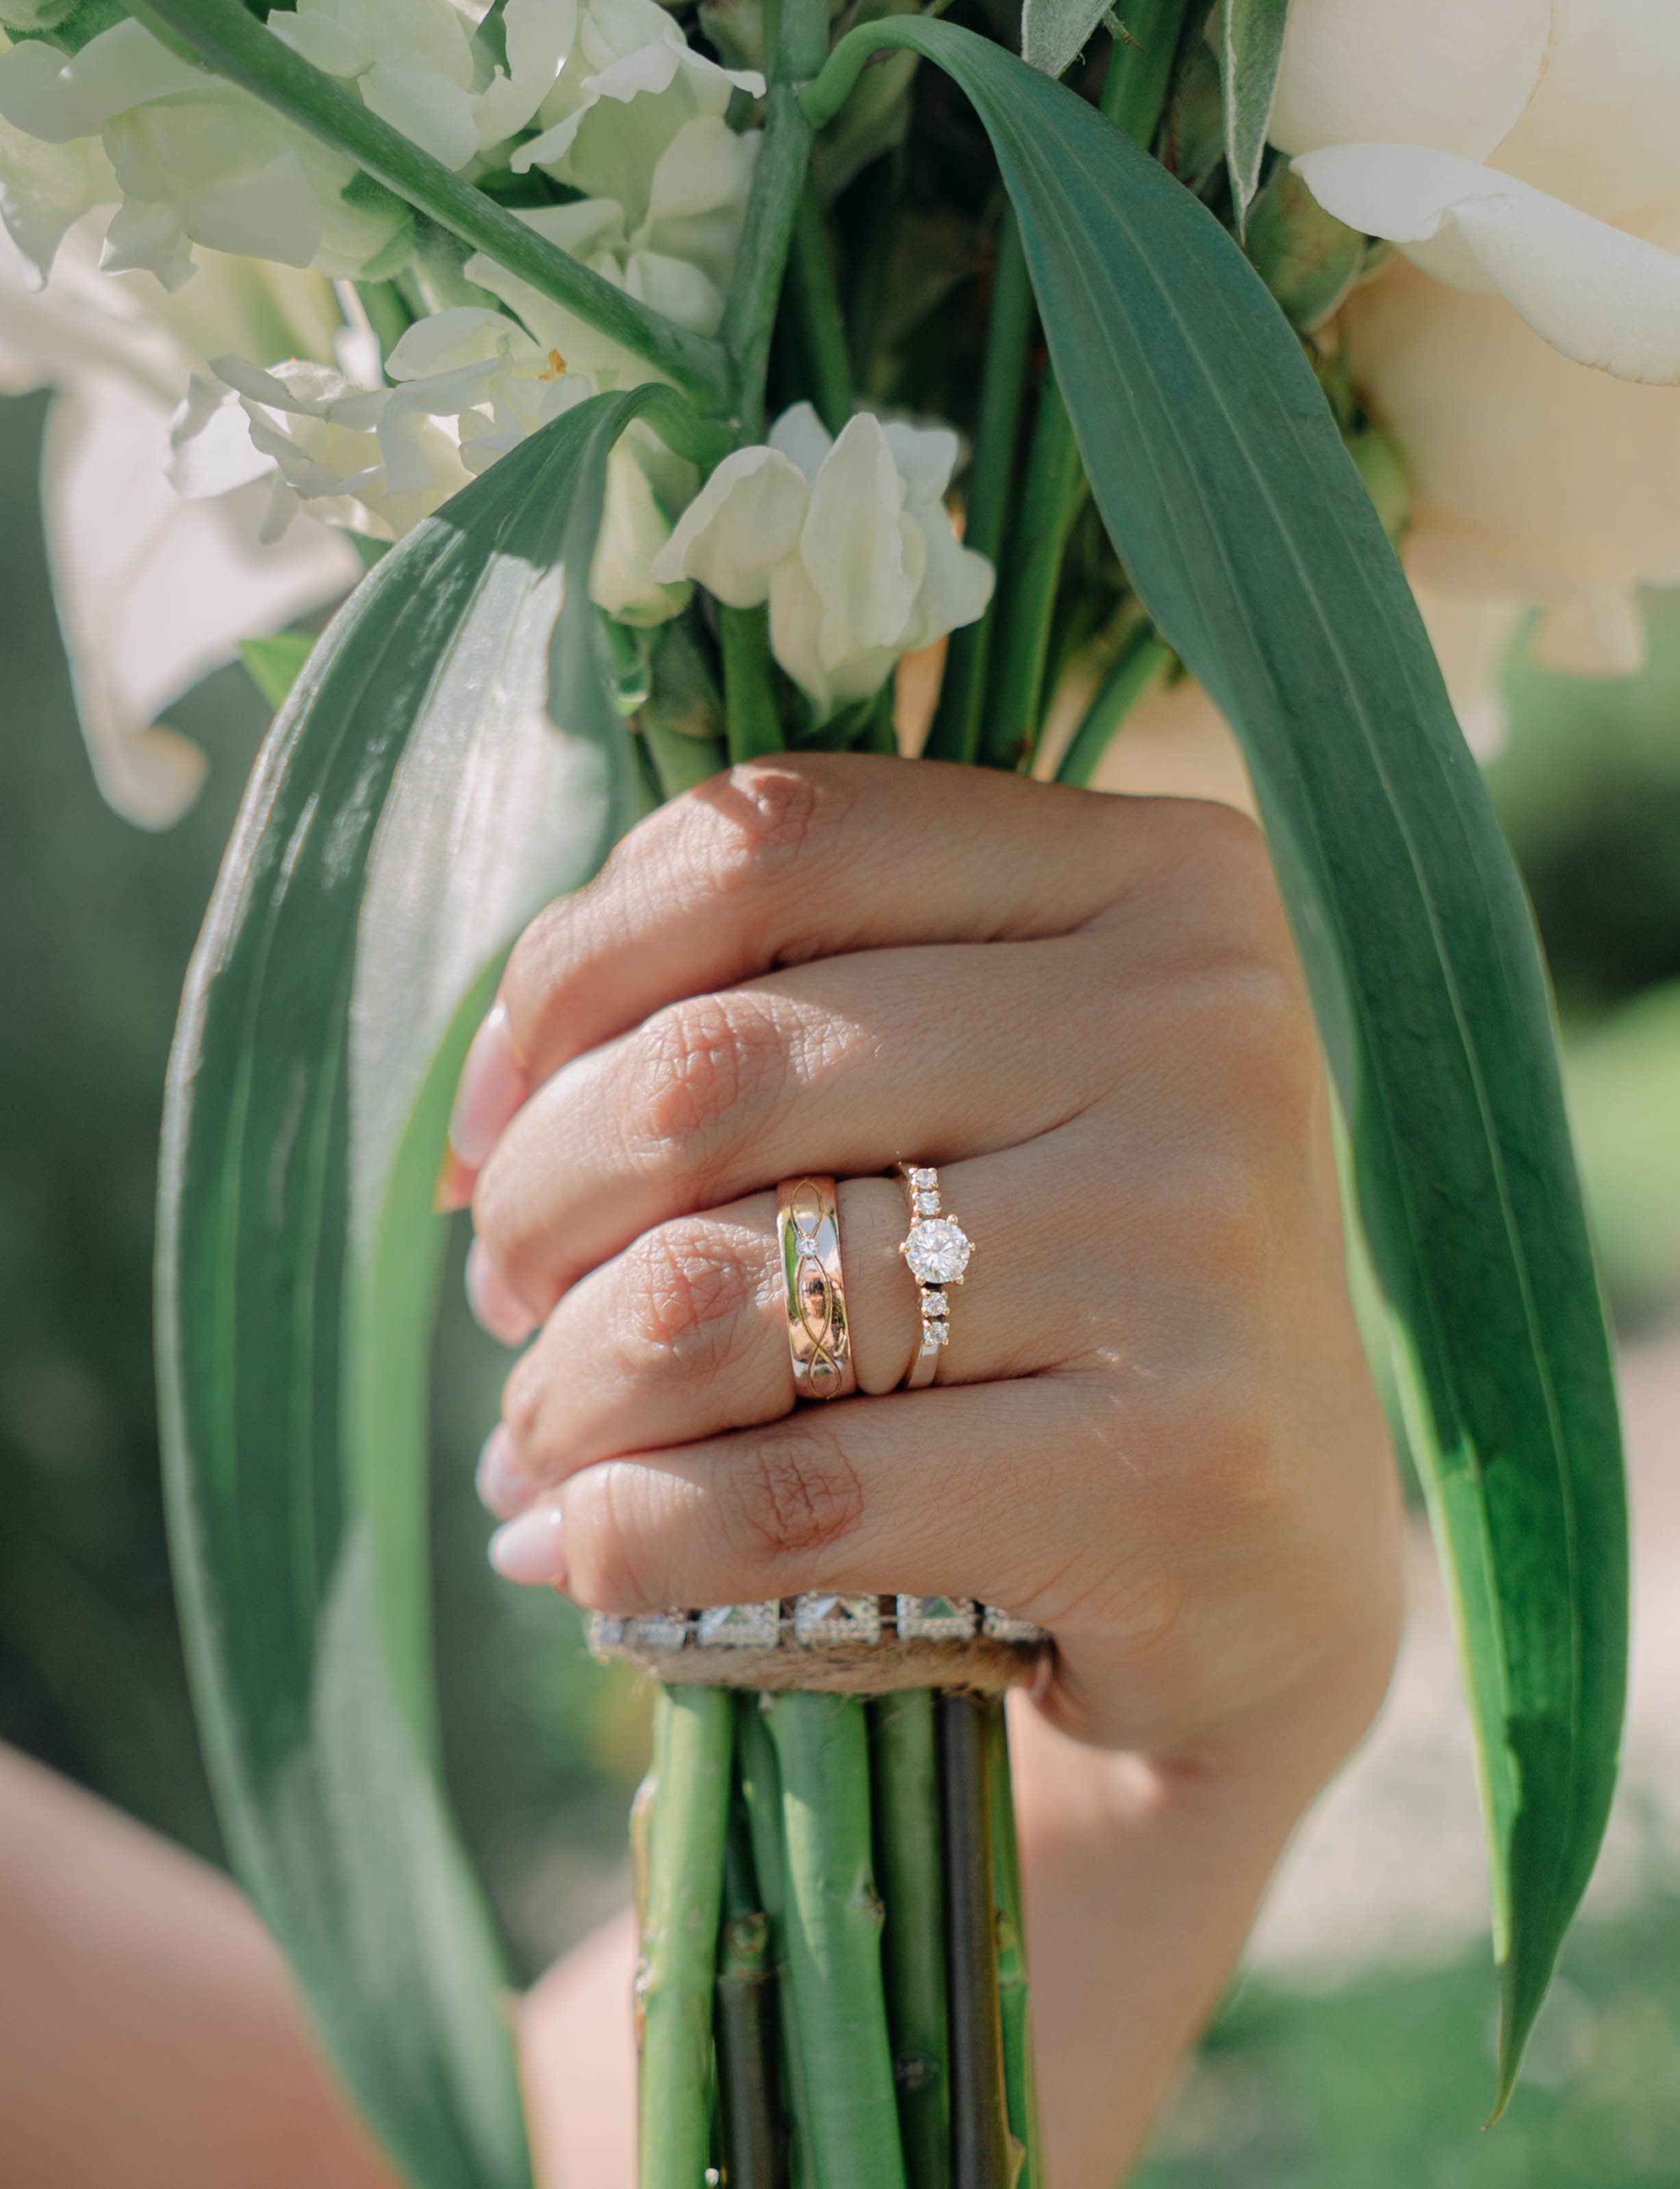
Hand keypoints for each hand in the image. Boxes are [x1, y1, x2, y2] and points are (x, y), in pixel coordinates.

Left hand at [449, 756, 1398, 1767]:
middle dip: (542, 1202)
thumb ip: (776, 1018)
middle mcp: (1198, 1021)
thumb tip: (487, 1105)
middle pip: (712, 1068)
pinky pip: (793, 1491)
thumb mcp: (973, 1100)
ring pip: (719, 1290)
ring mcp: (1196, 1234)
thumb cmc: (1070, 1305)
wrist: (1276, 1569)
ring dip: (571, 1387)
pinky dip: (637, 1535)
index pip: (769, 843)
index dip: (564, 974)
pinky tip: (599, 1554)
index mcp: (1151, 877)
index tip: (493, 1123)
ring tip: (544, 1439)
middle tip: (512, 1298)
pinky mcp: (1176, 1456)